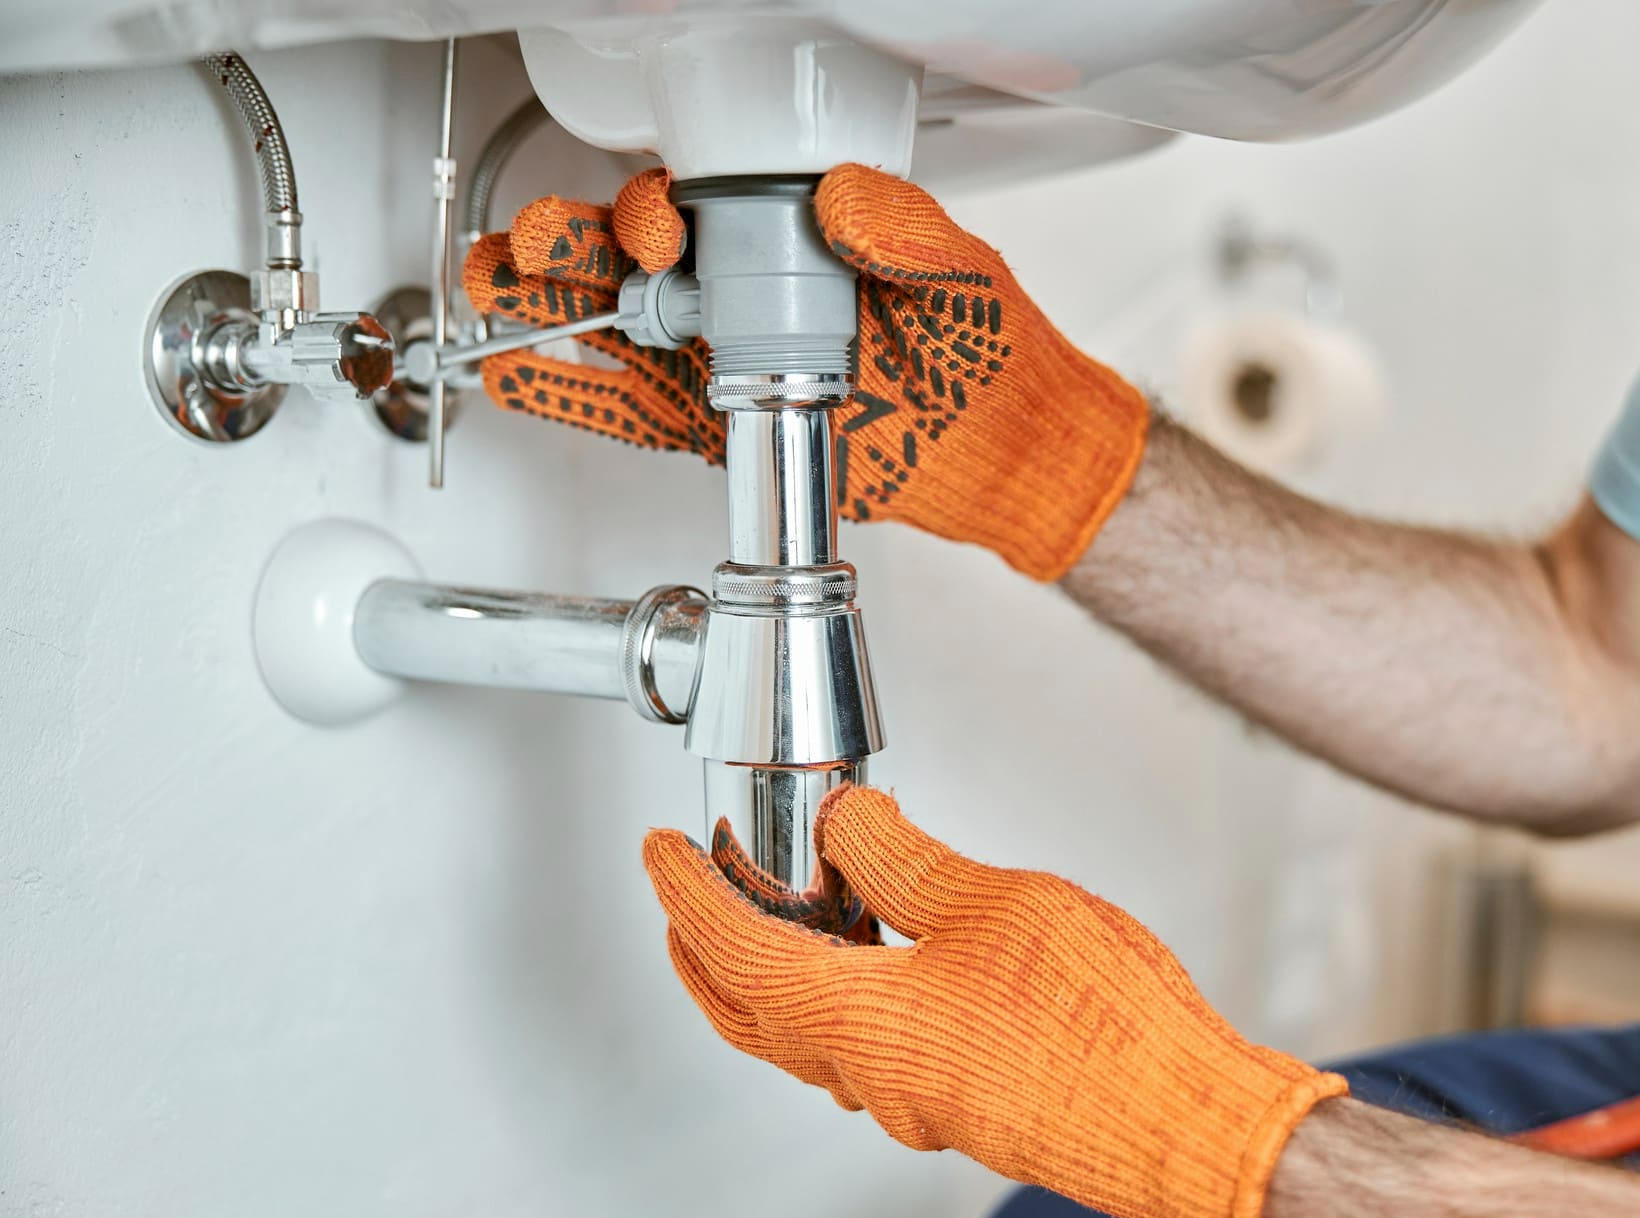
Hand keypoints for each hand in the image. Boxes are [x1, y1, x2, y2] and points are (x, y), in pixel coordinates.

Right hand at [463, 166, 1148, 579]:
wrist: (1000, 453)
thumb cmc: (985, 354)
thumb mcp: (955, 273)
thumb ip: (901, 229)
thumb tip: (838, 196)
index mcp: (785, 241)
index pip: (692, 211)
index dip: (651, 215)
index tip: (655, 235)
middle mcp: (740, 295)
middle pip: (627, 261)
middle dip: (567, 251)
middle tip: (527, 253)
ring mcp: (718, 361)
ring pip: (612, 329)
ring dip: (547, 313)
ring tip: (492, 300)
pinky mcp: (711, 426)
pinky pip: (629, 411)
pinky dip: (573, 395)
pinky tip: (521, 376)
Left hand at [644, 786, 1346, 1217]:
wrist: (1187, 1121)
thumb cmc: (1102, 1027)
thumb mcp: (989, 901)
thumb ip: (903, 859)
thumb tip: (847, 825)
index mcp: (859, 1021)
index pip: (736, 951)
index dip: (688, 893)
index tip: (661, 854)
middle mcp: (878, 1074)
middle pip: (752, 1014)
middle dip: (705, 955)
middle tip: (685, 906)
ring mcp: (924, 1100)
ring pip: (812, 1040)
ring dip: (774, 981)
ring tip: (779, 924)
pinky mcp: (970, 1104)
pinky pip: (874, 1053)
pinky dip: (847, 1002)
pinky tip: (888, 969)